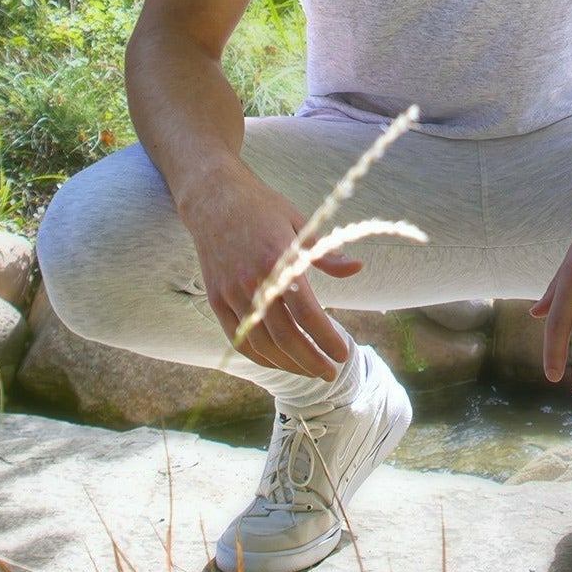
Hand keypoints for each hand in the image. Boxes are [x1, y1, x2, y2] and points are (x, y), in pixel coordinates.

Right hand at [181, 162, 362, 379]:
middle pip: (284, 335)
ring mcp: (231, 292)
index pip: (306, 312)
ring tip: (309, 372)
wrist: (214, 199)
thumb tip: (357, 268)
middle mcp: (252, 281)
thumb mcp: (300, 223)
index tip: (343, 353)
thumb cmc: (262, 208)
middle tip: (331, 373)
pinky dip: (259, 355)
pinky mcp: (216, 298)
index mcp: (277, 260)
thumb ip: (326, 254)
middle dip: (311, 360)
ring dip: (287, 363)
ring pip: (261, 342)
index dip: (325, 338)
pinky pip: (237, 337)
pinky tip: (278, 362)